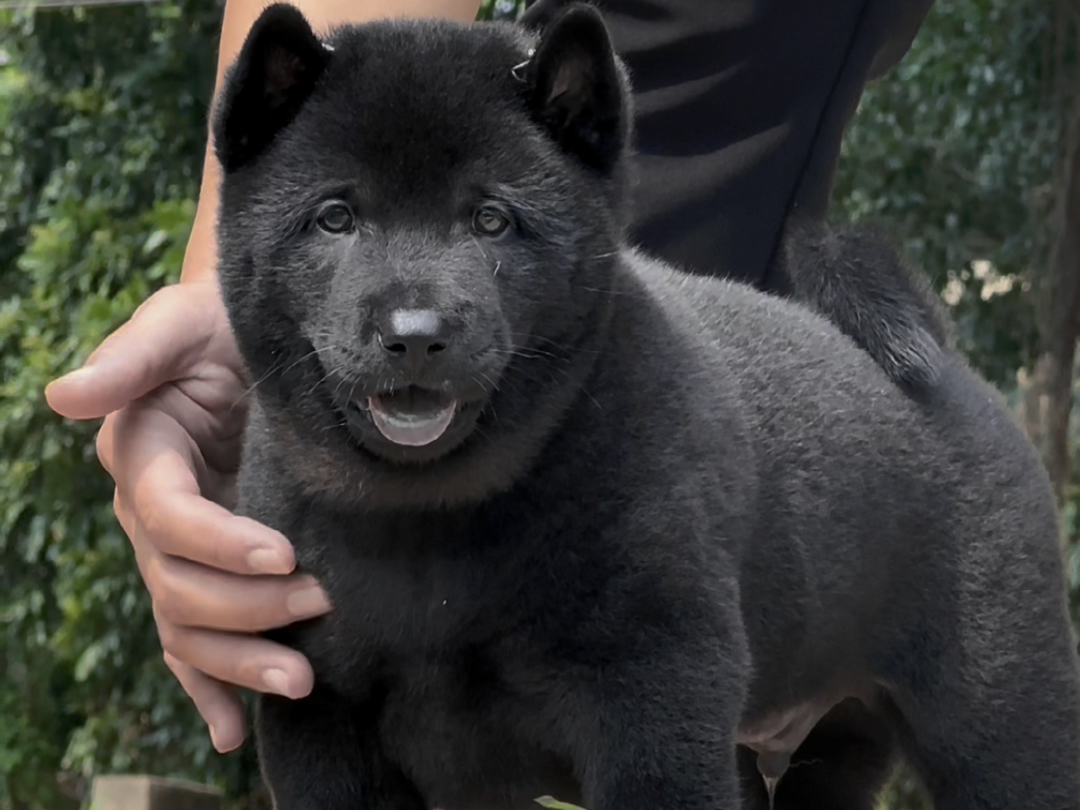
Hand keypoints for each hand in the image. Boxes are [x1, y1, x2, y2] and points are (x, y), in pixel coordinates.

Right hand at [45, 281, 331, 752]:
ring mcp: (177, 547)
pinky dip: (207, 686)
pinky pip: (193, 638)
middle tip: (319, 606)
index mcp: (142, 455)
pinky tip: (230, 730)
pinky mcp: (208, 565)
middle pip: (179, 584)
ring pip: (188, 624)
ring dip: (239, 660)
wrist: (252, 342)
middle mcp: (151, 511)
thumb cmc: (218, 325)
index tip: (283, 553)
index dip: (219, 540)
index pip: (167, 515)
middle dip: (246, 607)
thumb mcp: (179, 324)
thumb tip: (64, 396)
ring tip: (300, 680)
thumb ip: (131, 358)